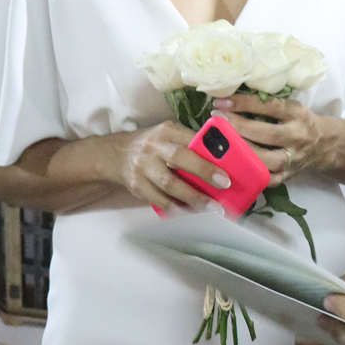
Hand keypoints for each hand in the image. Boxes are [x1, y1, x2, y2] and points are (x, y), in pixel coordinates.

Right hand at [100, 120, 231, 212]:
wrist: (118, 154)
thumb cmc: (154, 145)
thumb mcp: (170, 134)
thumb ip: (191, 143)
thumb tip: (223, 158)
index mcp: (166, 131)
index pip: (190, 139)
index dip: (208, 154)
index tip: (226, 171)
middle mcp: (153, 147)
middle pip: (179, 159)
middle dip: (203, 172)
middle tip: (224, 186)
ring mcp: (143, 167)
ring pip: (169, 184)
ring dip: (192, 198)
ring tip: (211, 208)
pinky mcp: (137, 186)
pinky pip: (159, 200)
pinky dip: (176, 209)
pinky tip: (191, 213)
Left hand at [211, 93, 335, 185]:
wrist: (325, 145)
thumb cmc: (300, 121)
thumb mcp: (292, 106)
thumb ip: (268, 103)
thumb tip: (232, 96)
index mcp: (298, 114)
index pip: (271, 107)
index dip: (245, 103)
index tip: (222, 101)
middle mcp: (297, 137)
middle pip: (267, 134)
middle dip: (239, 127)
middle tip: (217, 119)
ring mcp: (292, 160)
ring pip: (266, 160)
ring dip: (240, 151)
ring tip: (219, 143)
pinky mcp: (287, 177)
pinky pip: (265, 179)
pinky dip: (247, 174)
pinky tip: (229, 165)